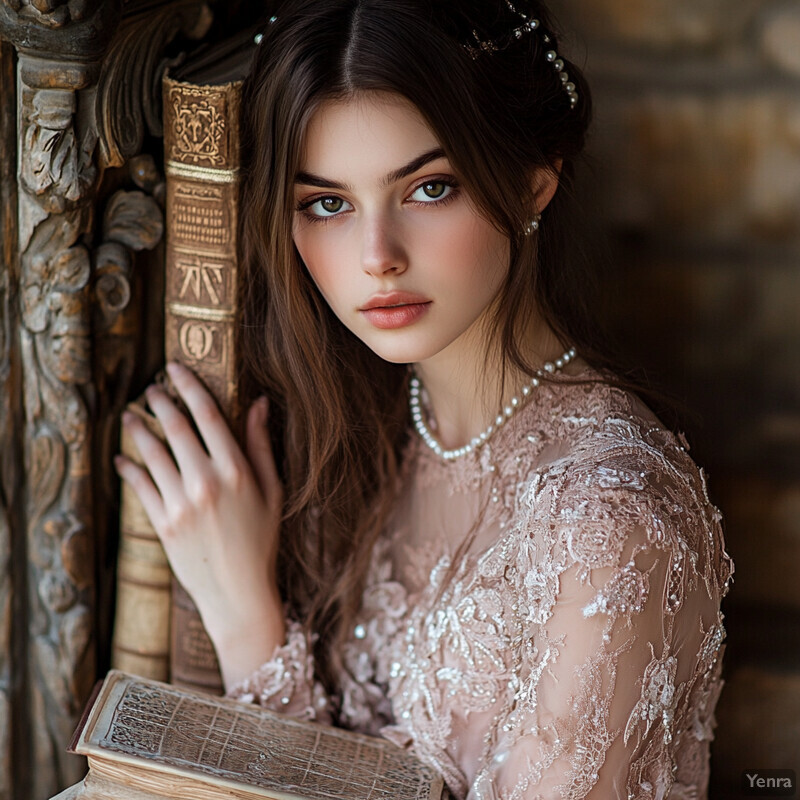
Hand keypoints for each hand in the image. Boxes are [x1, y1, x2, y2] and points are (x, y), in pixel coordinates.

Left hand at [114, 361, 285, 684]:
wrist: (239, 592)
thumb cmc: (262, 539)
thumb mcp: (272, 491)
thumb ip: (262, 445)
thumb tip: (260, 403)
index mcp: (236, 470)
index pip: (209, 416)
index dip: (190, 387)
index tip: (174, 369)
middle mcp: (207, 482)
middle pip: (177, 429)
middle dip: (161, 402)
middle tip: (151, 389)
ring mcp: (182, 504)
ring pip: (153, 454)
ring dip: (139, 430)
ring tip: (131, 416)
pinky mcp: (163, 525)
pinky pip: (140, 487)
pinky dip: (129, 468)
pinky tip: (123, 457)